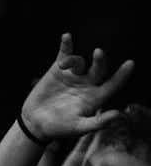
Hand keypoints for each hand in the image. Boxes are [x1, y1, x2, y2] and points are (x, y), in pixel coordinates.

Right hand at [20, 33, 134, 140]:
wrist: (35, 122)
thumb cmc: (58, 128)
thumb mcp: (78, 127)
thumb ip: (97, 123)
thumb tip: (119, 116)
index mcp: (95, 96)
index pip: (113, 84)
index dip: (122, 75)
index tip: (130, 63)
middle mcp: (87, 83)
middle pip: (99, 68)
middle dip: (100, 61)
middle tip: (98, 53)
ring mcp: (73, 75)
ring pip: (79, 62)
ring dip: (73, 60)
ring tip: (63, 65)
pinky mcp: (58, 70)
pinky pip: (64, 54)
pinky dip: (66, 45)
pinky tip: (67, 37)